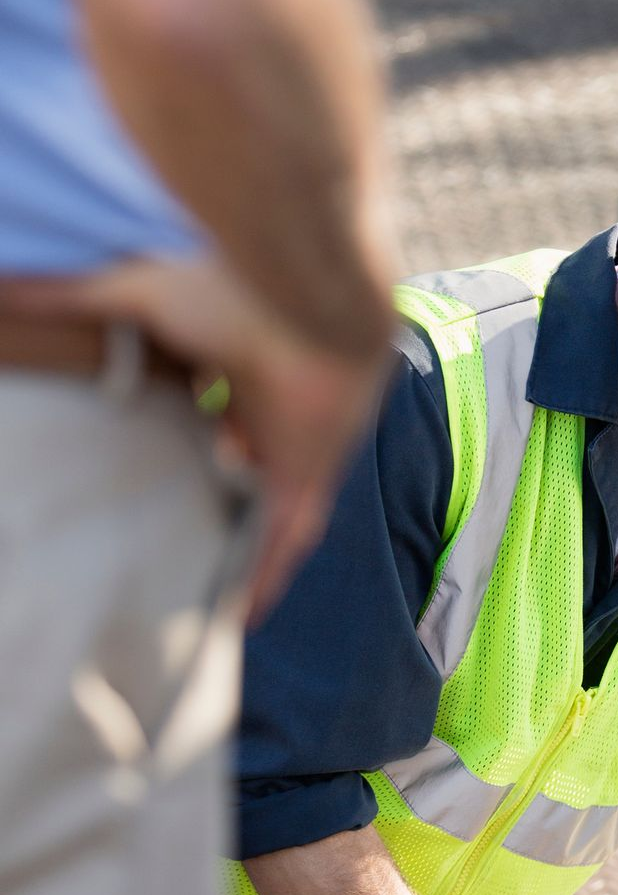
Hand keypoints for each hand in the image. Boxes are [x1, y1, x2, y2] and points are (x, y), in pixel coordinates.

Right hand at [9, 251, 387, 617]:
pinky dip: (267, 571)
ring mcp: (293, 445)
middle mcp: (269, 407)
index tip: (151, 444)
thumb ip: (75, 296)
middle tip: (167, 517)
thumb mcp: (138, 295)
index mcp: (236, 362)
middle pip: (239, 460)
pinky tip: (246, 610)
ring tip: (200, 575)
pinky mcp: (308, 476)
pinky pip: (287, 535)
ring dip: (239, 537)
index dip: (186, 424)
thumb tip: (1, 285)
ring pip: (263, 505)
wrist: (310, 305)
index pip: (211, 402)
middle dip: (212, 485)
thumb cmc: (231, 293)